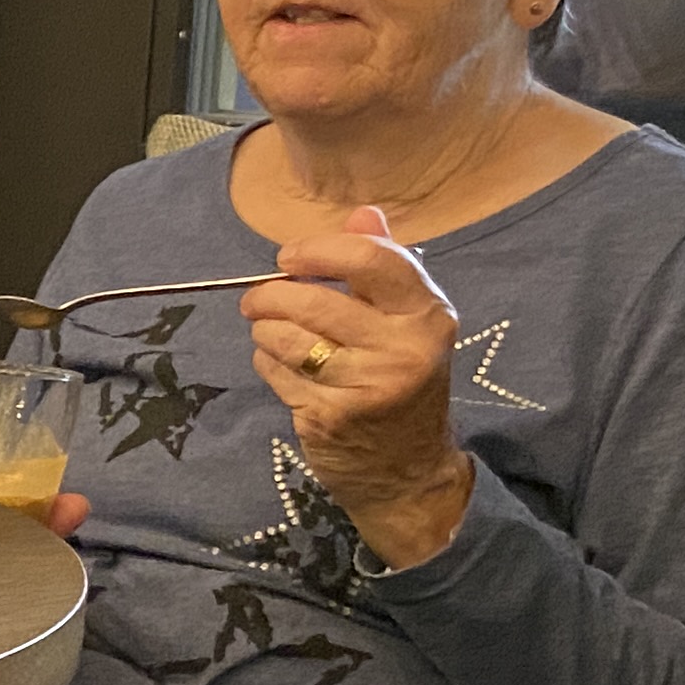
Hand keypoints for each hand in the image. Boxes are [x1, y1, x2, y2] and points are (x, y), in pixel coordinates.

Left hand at [244, 204, 473, 569]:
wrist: (409, 471)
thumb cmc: (402, 382)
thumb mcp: (408, 324)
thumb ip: (383, 267)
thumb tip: (362, 213)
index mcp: (427, 315)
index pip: (371, 259)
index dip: (318, 250)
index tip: (289, 257)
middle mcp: (402, 348)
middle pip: (311, 299)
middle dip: (270, 294)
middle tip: (257, 299)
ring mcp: (365, 385)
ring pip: (285, 336)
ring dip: (265, 330)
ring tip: (272, 333)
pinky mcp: (329, 416)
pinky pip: (275, 371)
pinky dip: (267, 362)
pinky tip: (282, 366)